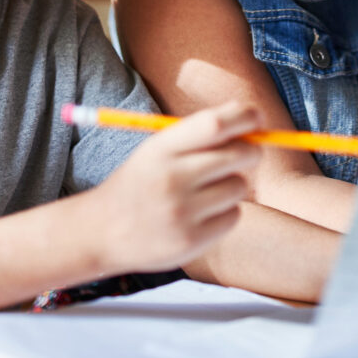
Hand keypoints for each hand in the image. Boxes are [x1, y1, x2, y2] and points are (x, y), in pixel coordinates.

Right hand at [93, 101, 259, 273]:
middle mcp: (171, 179)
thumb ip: (198, 135)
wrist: (101, 232)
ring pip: (239, 186)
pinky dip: (227, 212)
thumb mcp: (157, 150)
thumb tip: (252, 120)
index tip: (256, 116)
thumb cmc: (140, 183)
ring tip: (209, 190)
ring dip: (233, 184)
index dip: (243, 116)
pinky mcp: (192, 241)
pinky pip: (234, 216)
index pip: (214, 125)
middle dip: (251, 150)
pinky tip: (203, 213)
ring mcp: (182, 213)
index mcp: (160, 149)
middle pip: (238, 155)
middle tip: (247, 152)